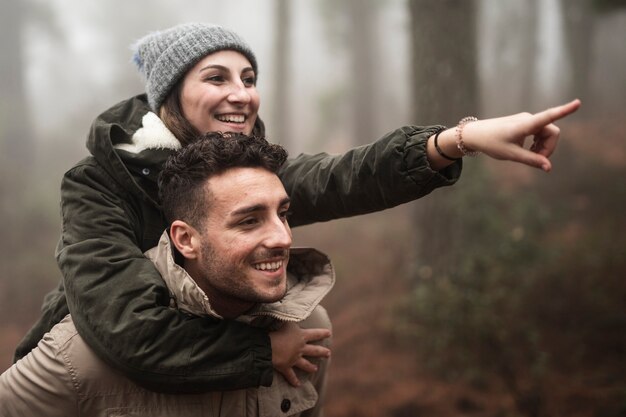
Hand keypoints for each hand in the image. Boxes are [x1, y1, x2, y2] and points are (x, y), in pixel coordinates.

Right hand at [269, 322, 331, 386]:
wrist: (267, 346)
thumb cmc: (275, 331)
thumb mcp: (286, 320)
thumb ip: (292, 316)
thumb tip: (296, 309)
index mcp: (301, 336)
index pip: (315, 334)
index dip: (322, 333)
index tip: (329, 333)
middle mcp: (300, 348)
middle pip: (314, 350)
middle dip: (322, 352)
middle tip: (329, 353)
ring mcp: (294, 359)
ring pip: (305, 364)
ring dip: (311, 367)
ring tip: (316, 369)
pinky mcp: (286, 367)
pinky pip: (291, 375)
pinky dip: (294, 381)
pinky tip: (297, 385)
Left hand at [462, 99, 580, 171]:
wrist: (475, 134)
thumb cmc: (491, 143)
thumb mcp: (512, 154)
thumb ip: (531, 160)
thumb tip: (549, 168)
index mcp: (525, 125)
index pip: (549, 117)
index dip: (565, 111)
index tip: (578, 103)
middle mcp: (528, 119)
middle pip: (552, 133)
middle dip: (549, 148)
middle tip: (537, 161)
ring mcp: (527, 120)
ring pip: (547, 134)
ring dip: (543, 147)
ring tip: (530, 157)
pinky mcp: (525, 123)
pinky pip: (540, 133)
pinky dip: (538, 143)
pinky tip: (529, 151)